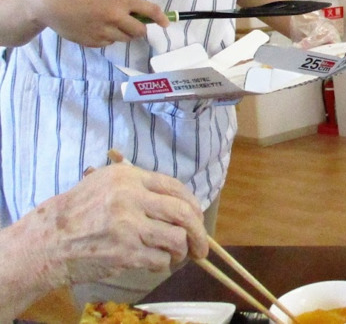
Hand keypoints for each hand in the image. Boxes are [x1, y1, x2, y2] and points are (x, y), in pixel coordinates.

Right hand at [27, 0, 168, 46]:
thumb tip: (139, 16)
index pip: (149, 10)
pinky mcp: (93, 42)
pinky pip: (108, 44)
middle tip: (131, 25)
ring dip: (122, 34)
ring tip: (107, 24)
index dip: (161, 18)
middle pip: (140, 31)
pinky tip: (94, 29)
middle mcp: (115, 17)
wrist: (50, 3)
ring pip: (125, 39)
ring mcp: (104, 32)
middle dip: (138, 29)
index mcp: (120, 1)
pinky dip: (107, 39)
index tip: (166, 23)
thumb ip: (122, 4)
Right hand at [33, 162, 207, 285]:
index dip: (192, 203)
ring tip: (176, 255)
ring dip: (181, 250)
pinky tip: (155, 263)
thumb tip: (179, 202)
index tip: (197, 216)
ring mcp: (128, 226)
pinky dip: (162, 263)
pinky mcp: (124, 252)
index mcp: (128, 177)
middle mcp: (130, 197)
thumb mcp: (105, 183)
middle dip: (198, 231)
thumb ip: (140, 187)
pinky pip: (159, 259)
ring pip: (175, 238)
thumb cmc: (78, 212)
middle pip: (182, 213)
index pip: (175, 187)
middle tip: (202, 245)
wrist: (48, 241)